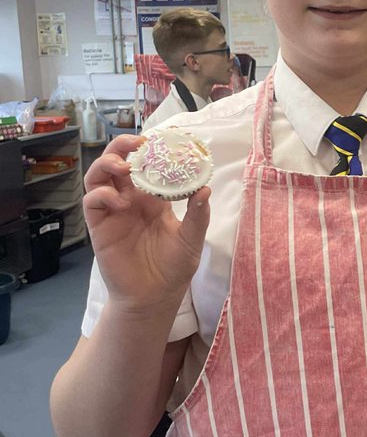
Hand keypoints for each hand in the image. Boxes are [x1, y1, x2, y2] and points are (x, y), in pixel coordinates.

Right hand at [83, 135, 209, 308]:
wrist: (153, 298)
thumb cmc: (173, 269)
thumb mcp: (192, 240)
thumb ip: (198, 216)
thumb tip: (205, 190)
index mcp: (154, 198)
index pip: (147, 165)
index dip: (151, 150)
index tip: (162, 139)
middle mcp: (131, 199)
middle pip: (118, 162)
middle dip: (123, 146)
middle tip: (138, 142)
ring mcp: (113, 211)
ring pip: (99, 175)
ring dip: (107, 163)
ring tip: (124, 165)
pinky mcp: (99, 226)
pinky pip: (92, 201)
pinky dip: (103, 194)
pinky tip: (120, 202)